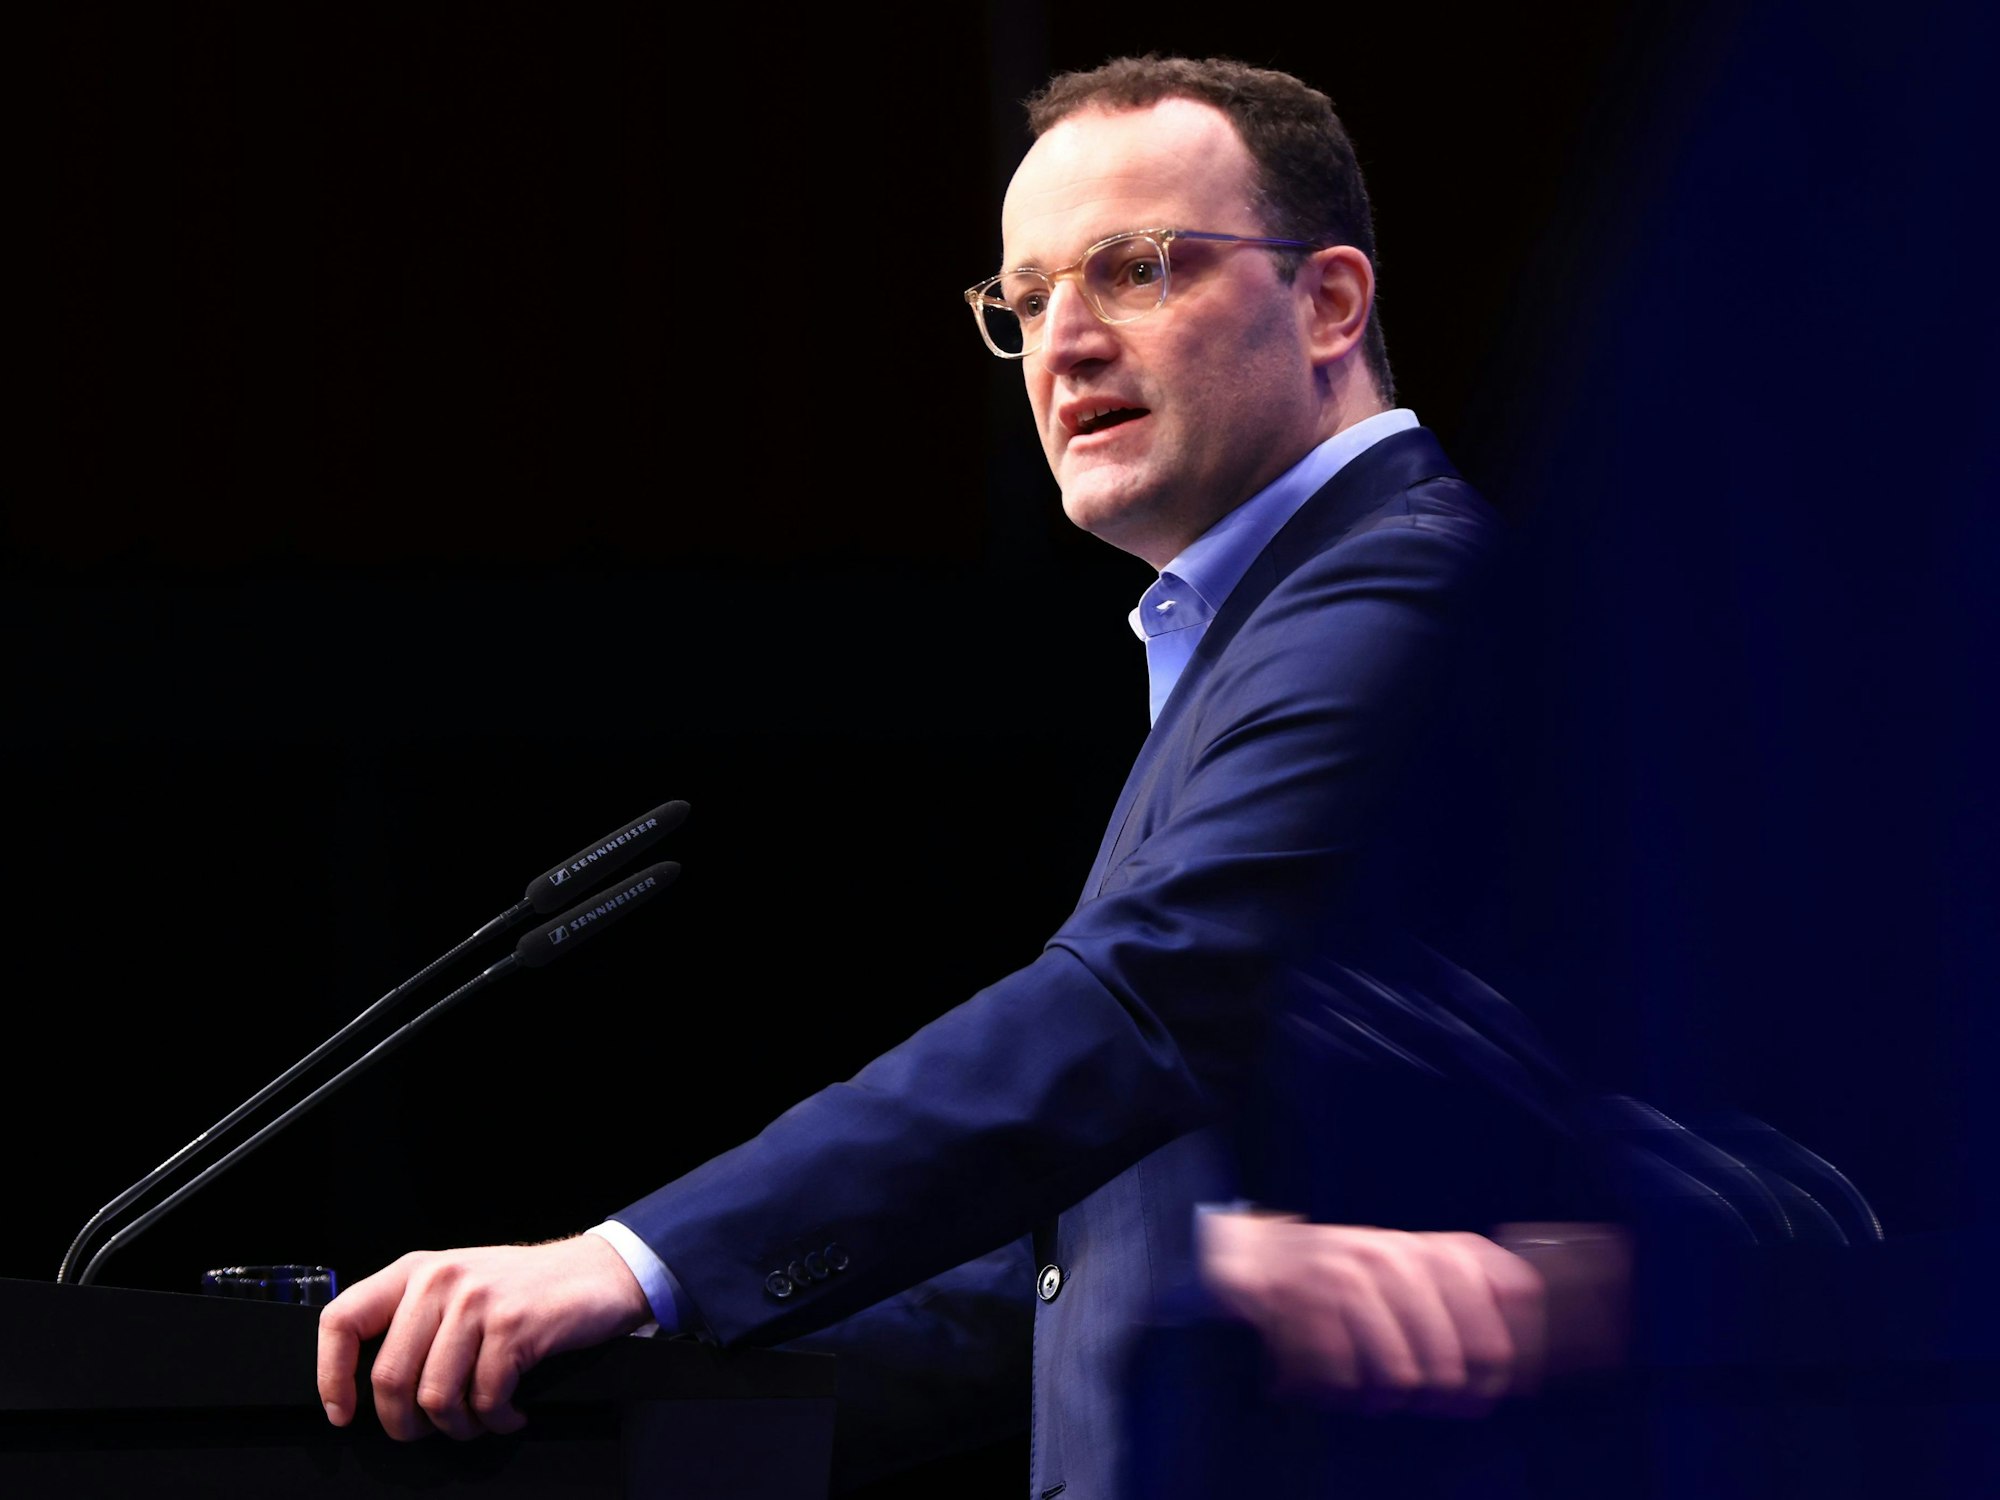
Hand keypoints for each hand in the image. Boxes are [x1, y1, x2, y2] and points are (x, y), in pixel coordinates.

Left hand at [316, 1234, 653, 1439]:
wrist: (597, 1273)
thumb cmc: (524, 1291)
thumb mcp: (458, 1288)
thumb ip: (413, 1321)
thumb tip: (369, 1390)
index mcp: (414, 1271)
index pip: (342, 1320)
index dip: (332, 1376)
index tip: (344, 1413)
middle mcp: (439, 1279)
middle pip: (389, 1376)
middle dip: (406, 1423)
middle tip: (430, 1431)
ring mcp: (476, 1300)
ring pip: (435, 1396)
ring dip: (458, 1426)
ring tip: (479, 1420)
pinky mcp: (513, 1325)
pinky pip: (484, 1398)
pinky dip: (498, 1420)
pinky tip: (511, 1412)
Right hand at [1195, 1214, 1547, 1416]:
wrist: (1254, 1257)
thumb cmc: (1346, 1274)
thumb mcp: (1415, 1264)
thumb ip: (1472, 1280)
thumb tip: (1531, 1313)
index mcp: (1428, 1249)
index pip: (1492, 1317)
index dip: (1495, 1368)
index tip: (1483, 1391)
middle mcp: (1393, 1256)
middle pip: (1451, 1363)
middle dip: (1441, 1397)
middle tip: (1423, 1399)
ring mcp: (1346, 1277)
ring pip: (1401, 1377)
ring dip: (1386, 1397)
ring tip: (1373, 1389)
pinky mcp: (1301, 1303)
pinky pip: (1344, 1379)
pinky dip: (1342, 1392)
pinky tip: (1337, 1379)